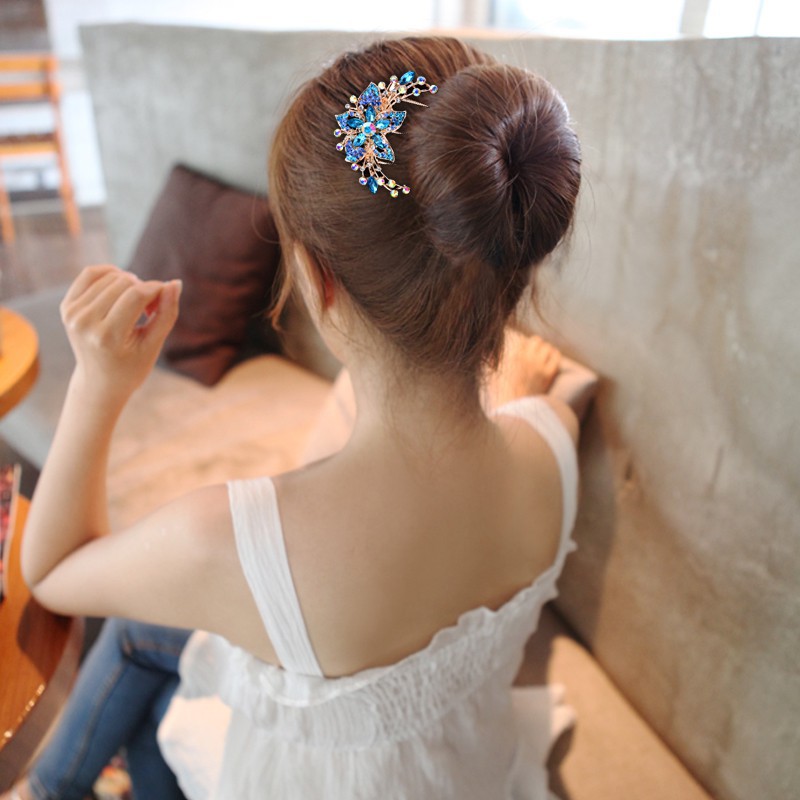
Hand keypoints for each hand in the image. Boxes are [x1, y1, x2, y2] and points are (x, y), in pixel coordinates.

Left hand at [60, 264, 180, 405]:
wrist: (99, 383)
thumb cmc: (132, 366)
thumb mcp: (154, 344)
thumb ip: (166, 313)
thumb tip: (174, 283)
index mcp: (107, 337)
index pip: (135, 296)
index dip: (156, 289)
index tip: (167, 295)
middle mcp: (84, 323)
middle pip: (123, 283)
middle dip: (144, 288)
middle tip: (151, 307)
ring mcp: (72, 314)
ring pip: (110, 276)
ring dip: (130, 283)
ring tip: (137, 302)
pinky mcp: (67, 307)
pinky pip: (91, 274)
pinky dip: (110, 273)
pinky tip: (122, 285)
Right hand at [487, 330, 561, 407]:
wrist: (511, 412)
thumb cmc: (497, 396)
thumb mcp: (489, 376)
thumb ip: (489, 361)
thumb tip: (488, 354)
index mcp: (509, 356)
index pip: (520, 340)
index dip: (521, 344)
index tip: (520, 349)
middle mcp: (525, 357)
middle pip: (536, 340)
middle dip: (534, 345)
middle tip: (532, 352)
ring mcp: (538, 365)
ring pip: (547, 347)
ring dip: (545, 350)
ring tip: (543, 355)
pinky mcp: (548, 375)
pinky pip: (556, 357)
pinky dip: (554, 356)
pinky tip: (551, 360)